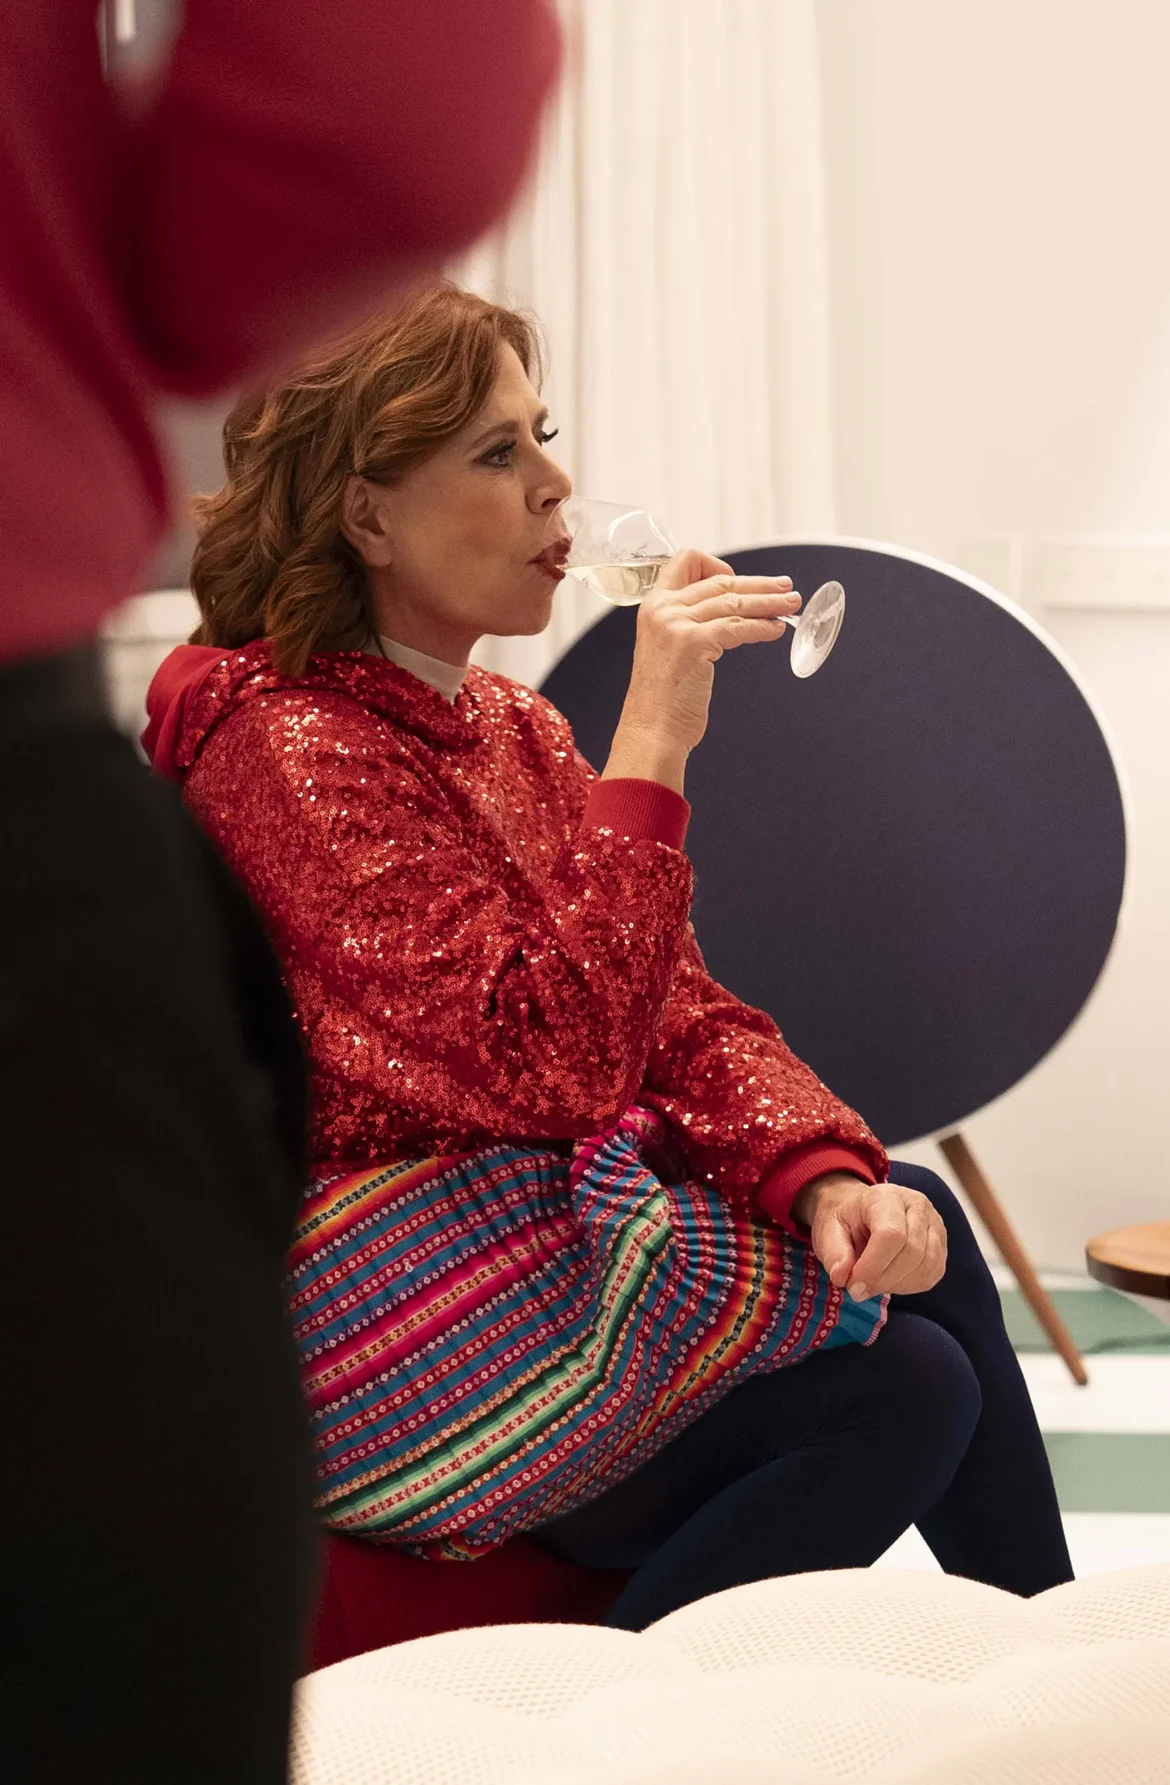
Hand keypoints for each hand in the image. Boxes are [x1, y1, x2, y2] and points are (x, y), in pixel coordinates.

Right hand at [602, 549, 799, 786]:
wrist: (651, 730)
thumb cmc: (663, 700)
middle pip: (720, 581)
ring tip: (791, 607)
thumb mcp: (668, 649)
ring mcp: (676, 623)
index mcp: (653, 605)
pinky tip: (775, 631)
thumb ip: (688, 625)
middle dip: (759, 584)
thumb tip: (730, 612)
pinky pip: (739, 626)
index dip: (717, 565)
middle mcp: (663, 608)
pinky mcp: (694, 642)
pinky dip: (762, 627)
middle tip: (785, 588)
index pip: (687, 561)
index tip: (739, 579)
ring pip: (734, 601)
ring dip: (769, 603)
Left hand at [791, 1172, 947, 1300]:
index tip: (853, 1286)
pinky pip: (932, 1274)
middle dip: (882, 1280)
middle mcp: (917, 1206)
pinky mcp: (941, 1246)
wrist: (862, 1212)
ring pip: (926, 1266)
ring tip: (873, 1282)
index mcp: (886, 1196)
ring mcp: (934, 1225)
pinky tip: (889, 1280)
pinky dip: (909, 1286)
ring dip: (896, 1284)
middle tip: (859, 1289)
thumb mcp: (828, 1229)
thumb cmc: (847, 1220)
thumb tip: (842, 1276)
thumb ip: (833, 1251)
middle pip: (912, 1252)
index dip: (872, 1267)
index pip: (891, 1234)